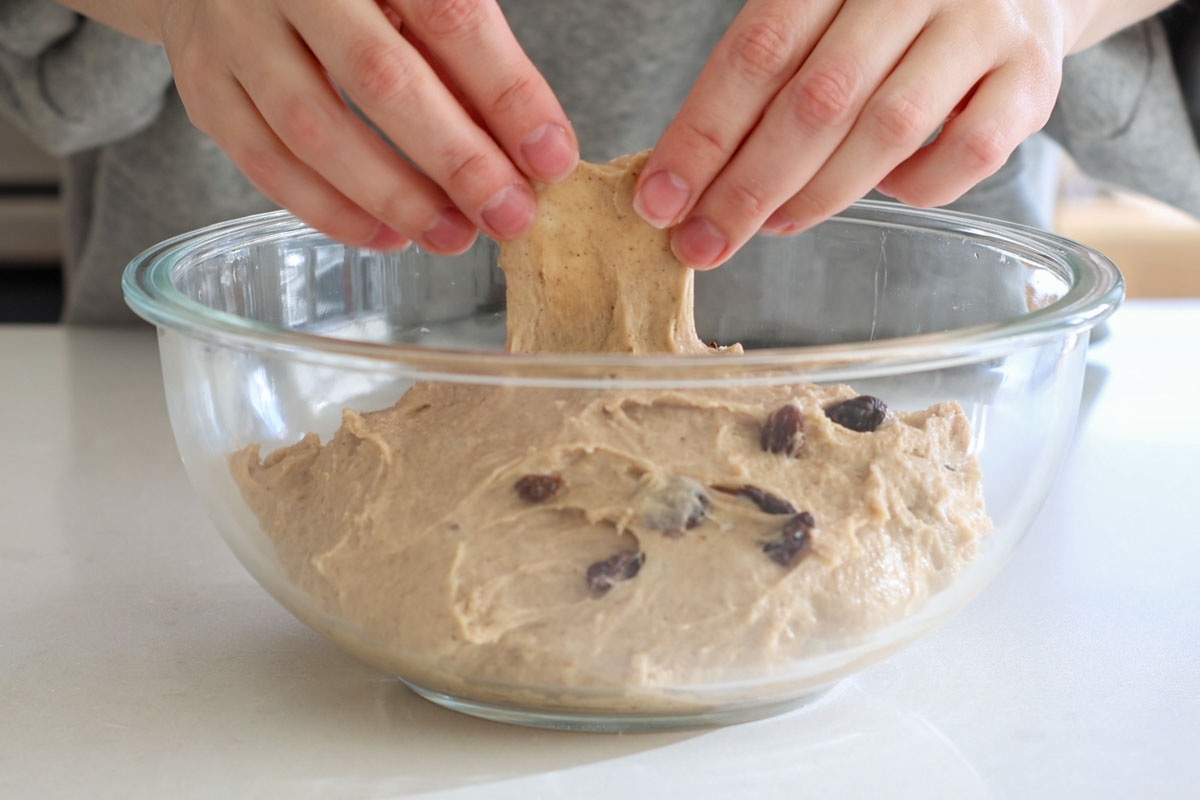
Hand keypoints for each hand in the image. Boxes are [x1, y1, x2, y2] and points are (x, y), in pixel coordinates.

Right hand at [146, 0, 576, 251]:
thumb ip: (466, 49)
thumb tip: (530, 146)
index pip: (450, 15)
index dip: (507, 92)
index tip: (551, 158)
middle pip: (381, 76)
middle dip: (457, 160)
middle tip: (510, 216)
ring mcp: (235, 29)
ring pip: (316, 128)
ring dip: (395, 197)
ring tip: (455, 237)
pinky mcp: (204, 83)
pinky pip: (264, 160)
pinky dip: (329, 210)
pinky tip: (386, 236)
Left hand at [633, 0, 1103, 267]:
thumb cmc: (881, 14)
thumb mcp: (817, 18)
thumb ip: (761, 80)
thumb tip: (686, 182)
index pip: (757, 51)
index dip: (703, 134)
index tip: (659, 201)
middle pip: (818, 99)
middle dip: (747, 186)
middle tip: (702, 242)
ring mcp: (982, 25)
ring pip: (888, 130)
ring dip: (819, 194)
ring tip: (772, 224)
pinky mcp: (1033, 76)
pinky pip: (969, 154)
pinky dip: (916, 188)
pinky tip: (885, 190)